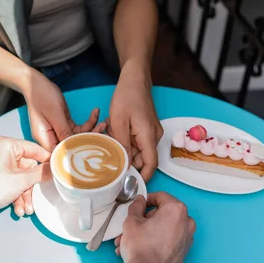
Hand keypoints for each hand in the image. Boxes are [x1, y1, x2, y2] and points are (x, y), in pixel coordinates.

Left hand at [0, 137, 51, 219]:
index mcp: (8, 145)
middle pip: (29, 169)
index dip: (47, 161)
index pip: (35, 150)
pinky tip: (19, 209)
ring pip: (21, 180)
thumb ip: (41, 173)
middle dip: (32, 188)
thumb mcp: (22, 180)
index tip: (58, 170)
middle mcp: (3, 153)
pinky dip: (17, 197)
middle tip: (38, 198)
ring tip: (27, 209)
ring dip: (25, 195)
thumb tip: (54, 168)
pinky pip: (13, 185)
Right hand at [23, 70, 106, 151]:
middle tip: (102, 129)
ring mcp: (58, 131)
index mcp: (45, 139)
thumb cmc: (42, 95)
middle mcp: (51, 138)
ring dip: (91, 129)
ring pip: (78, 137)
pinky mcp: (64, 124)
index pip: (61, 153)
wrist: (36, 82)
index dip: (76, 153)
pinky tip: (95, 112)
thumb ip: (63, 131)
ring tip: (103, 121)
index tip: (92, 146)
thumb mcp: (54, 113)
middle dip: (89, 139)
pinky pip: (78, 128)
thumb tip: (71, 148)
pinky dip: (88, 122)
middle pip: (72, 145)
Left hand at [108, 66, 162, 181]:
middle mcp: (154, 136)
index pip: (151, 164)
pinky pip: (138, 141)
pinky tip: (115, 130)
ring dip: (124, 148)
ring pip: (138, 149)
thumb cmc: (127, 96)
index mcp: (148, 136)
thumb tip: (124, 165)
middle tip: (109, 155)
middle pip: (143, 158)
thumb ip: (122, 145)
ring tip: (110, 136)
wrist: (135, 78)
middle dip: (127, 160)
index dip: (142, 177)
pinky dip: (126, 140)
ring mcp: (152, 132)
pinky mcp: (148, 128)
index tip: (129, 184)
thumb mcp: (118, 122)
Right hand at [114, 192, 194, 262]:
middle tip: (133, 224)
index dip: (147, 199)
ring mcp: (187, 239)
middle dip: (145, 219)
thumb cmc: (142, 250)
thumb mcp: (132, 221)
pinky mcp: (183, 252)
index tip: (140, 204)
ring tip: (131, 239)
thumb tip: (140, 202)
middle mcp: (186, 223)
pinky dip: (156, 240)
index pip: (161, 196)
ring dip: (148, 231)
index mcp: (176, 210)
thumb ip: (136, 206)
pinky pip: (169, 239)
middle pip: (163, 213)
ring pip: (165, 228)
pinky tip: (141, 247)